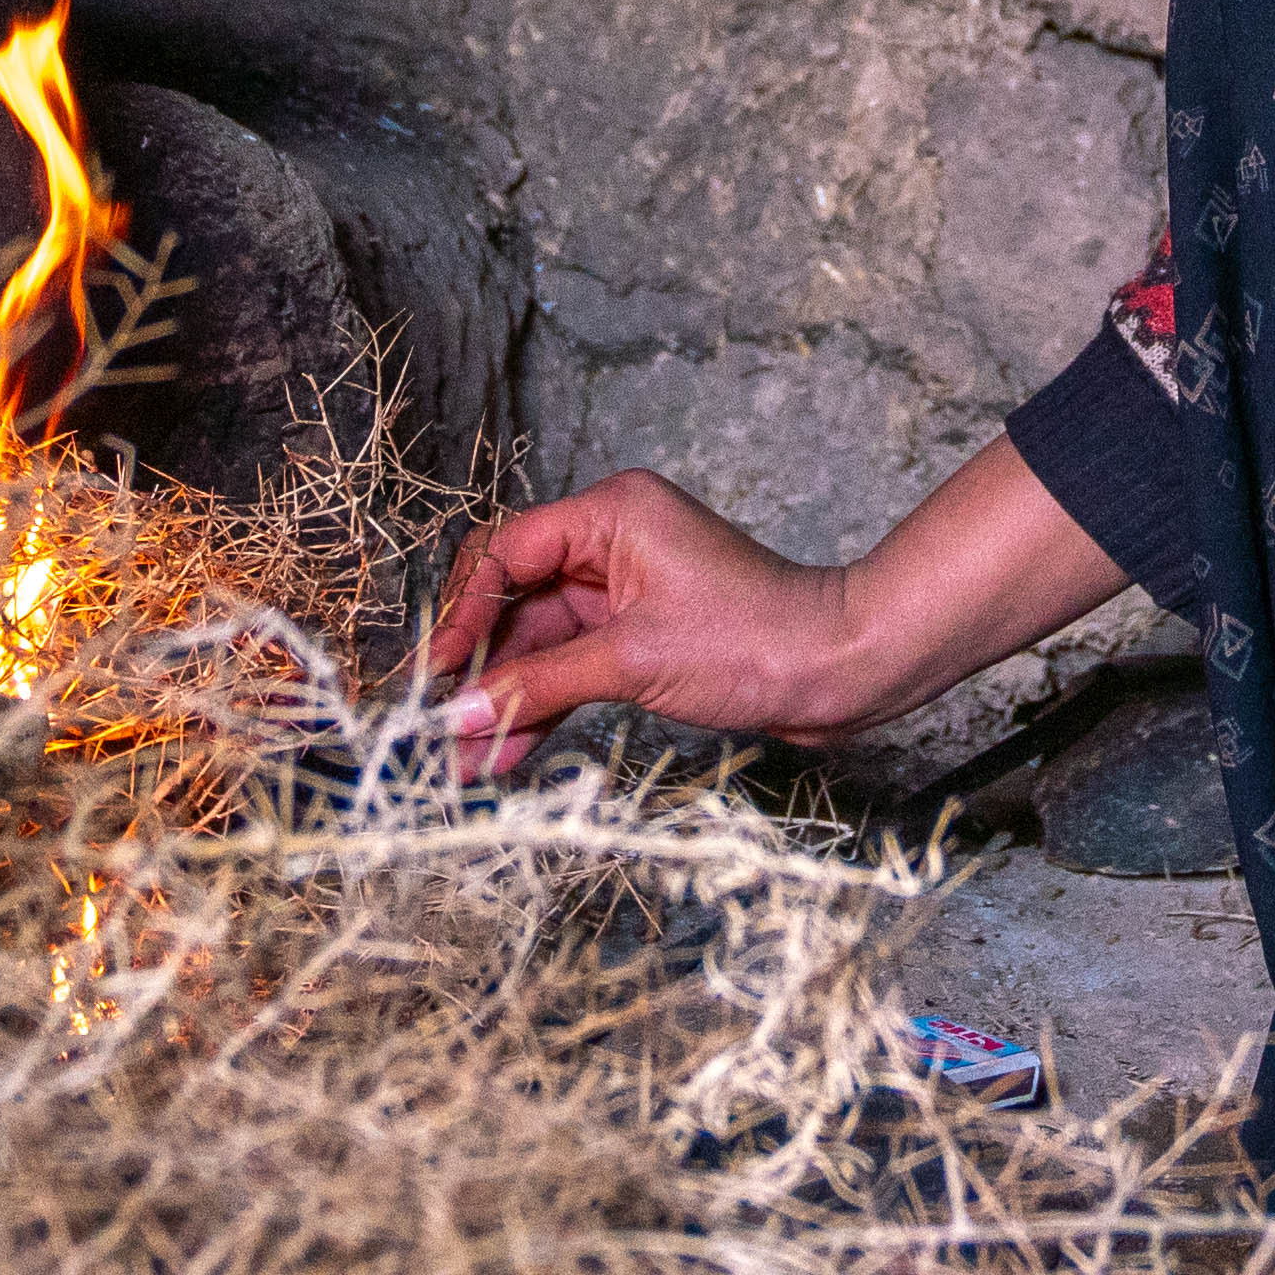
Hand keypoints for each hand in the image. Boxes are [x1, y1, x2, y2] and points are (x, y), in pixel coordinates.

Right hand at [415, 442, 1132, 779]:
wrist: (841, 670)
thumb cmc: (754, 639)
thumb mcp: (632, 661)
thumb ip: (539, 686)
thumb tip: (463, 713)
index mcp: (610, 513)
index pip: (507, 554)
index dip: (463, 614)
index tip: (433, 673)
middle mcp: (612, 542)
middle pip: (517, 600)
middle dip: (478, 667)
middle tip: (437, 724)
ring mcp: (627, 591)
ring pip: (542, 643)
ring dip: (507, 698)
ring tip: (467, 761)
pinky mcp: (643, 636)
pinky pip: (573, 667)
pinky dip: (545, 706)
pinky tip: (510, 750)